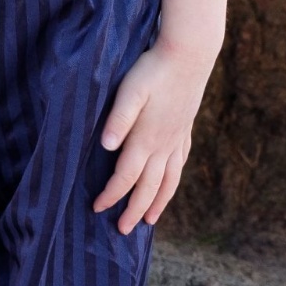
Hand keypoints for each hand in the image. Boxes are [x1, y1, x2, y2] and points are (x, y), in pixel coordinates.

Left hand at [93, 38, 215, 233]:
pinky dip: (173, 182)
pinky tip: (169, 184)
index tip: (97, 208)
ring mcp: (176, 140)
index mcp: (146, 139)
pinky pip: (179, 165)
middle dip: (134, 211)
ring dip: (157, 203)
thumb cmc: (153, 70)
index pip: (126, 177)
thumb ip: (118, 118)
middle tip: (122, 230)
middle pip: (148, 188)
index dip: (110, 195)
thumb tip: (106, 145)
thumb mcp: (130, 90)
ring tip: (149, 221)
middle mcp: (163, 146)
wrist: (189, 55)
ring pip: (168, 181)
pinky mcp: (184, 130)